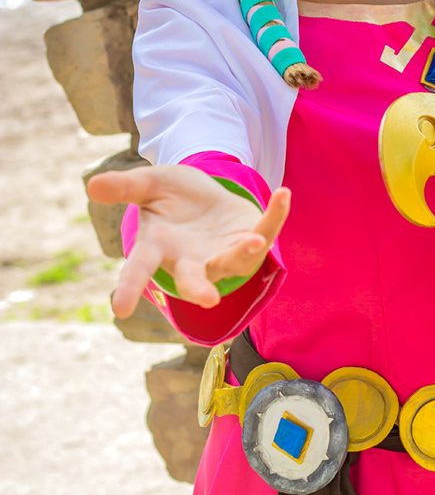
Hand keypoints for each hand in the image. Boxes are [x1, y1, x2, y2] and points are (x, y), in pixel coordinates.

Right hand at [87, 165, 289, 316]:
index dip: (129, 287)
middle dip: (199, 290)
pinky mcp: (252, 238)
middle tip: (207, 299)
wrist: (207, 196)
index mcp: (160, 248)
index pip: (140, 269)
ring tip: (254, 241)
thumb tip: (91, 185)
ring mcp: (224, 255)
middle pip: (193, 280)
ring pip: (235, 261)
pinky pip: (267, 229)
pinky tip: (283, 194)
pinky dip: (275, 214)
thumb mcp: (149, 185)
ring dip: (244, 253)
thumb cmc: (172, 197)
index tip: (118, 309)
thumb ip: (125, 187)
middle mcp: (192, 260)